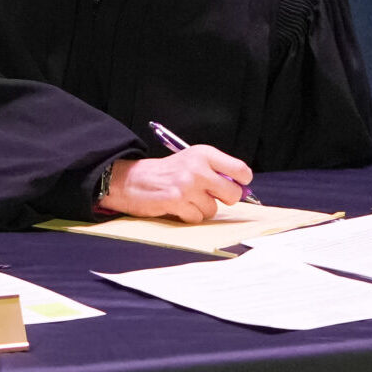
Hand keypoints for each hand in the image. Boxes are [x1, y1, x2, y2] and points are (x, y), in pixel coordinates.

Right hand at [99, 147, 253, 221]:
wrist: (130, 179)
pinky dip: (188, 216)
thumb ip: (216, 172)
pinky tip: (177, 207)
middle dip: (224, 200)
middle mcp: (197, 167)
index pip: (240, 170)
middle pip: (232, 193)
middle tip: (210, 196)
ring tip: (186, 200)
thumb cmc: (164, 173)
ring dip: (201, 209)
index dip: (241, 182)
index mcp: (204, 153)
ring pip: (213, 209)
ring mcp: (187, 185)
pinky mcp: (176, 201)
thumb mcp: (191, 161)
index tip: (234, 185)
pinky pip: (197, 217)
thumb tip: (242, 190)